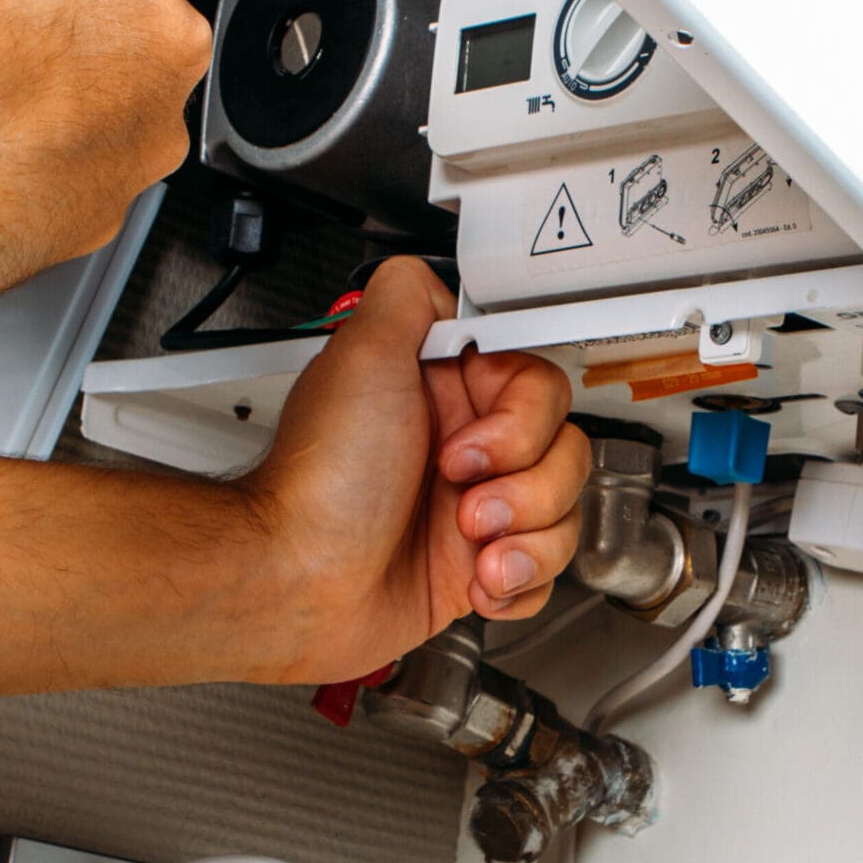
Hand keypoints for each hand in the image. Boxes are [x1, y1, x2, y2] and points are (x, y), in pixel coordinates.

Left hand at [243, 258, 590, 683]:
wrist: (298, 582)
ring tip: (469, 545)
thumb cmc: (323, 482)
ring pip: (564, 512)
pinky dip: (520, 582)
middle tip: (461, 494)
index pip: (538, 385)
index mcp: (445, 396)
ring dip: (526, 535)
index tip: (474, 443)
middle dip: (524, 483)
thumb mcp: (359, 354)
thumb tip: (437, 278)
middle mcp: (467, 450)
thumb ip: (406, 296)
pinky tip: (480, 583)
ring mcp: (480, 513)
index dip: (522, 418)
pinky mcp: (484, 571)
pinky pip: (548, 571)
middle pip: (564, 449)